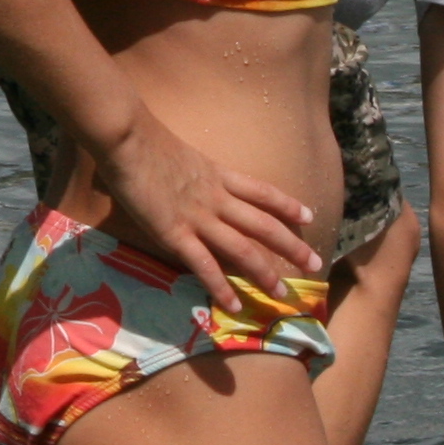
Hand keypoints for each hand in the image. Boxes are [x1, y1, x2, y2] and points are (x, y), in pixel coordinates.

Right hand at [92, 109, 323, 315]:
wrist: (128, 139)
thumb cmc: (145, 138)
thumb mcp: (181, 153)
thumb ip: (189, 170)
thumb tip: (185, 176)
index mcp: (218, 175)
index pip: (262, 192)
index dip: (287, 204)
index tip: (308, 216)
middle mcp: (217, 198)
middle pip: (263, 225)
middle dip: (291, 247)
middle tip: (315, 265)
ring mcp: (198, 218)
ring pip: (241, 249)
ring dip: (264, 273)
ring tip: (282, 294)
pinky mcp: (175, 234)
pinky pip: (204, 266)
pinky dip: (220, 288)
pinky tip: (233, 306)